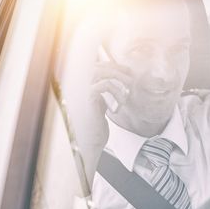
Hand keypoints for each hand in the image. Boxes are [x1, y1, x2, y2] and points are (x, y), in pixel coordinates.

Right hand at [64, 58, 130, 185]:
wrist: (90, 142)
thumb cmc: (95, 126)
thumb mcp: (100, 105)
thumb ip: (103, 93)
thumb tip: (115, 82)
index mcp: (81, 86)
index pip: (96, 67)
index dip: (112, 66)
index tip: (127, 72)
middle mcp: (79, 86)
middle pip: (98, 66)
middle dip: (116, 69)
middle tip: (130, 76)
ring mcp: (82, 90)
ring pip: (100, 72)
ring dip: (118, 76)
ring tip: (128, 87)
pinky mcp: (88, 98)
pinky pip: (104, 84)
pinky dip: (116, 90)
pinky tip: (122, 102)